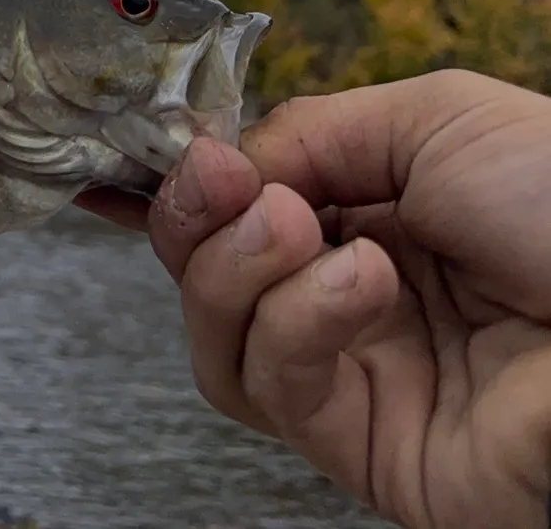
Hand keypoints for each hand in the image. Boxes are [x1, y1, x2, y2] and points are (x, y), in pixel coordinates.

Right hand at [117, 69, 550, 528]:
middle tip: (218, 181)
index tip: (133, 151)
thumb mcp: (431, 118)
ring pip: (218, 331)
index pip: (239, 201)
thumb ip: (307, 133)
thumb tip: (221, 166)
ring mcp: (355, 371)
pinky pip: (270, 384)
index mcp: (368, 209)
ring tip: (300, 231)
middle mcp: (348, 291)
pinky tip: (359, 284)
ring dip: (236, 269)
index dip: (179, 182)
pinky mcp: (362, 446)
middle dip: (193, 216)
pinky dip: (295, 322)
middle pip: (206, 265)